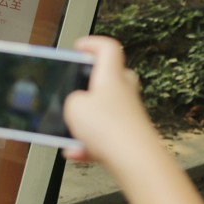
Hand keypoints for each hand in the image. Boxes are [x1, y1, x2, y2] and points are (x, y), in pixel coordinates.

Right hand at [60, 35, 149, 163]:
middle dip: (92, 81)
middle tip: (75, 88)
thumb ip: (73, 101)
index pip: (108, 49)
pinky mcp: (129, 136)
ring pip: (106, 109)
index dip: (93, 44)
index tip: (79, 47)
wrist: (135, 159)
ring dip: (87, 118)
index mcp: (112, 77)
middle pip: (112, 76)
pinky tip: (74, 152)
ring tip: (69, 130)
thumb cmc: (109, 128)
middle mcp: (124, 93)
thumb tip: (77, 106)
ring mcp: (129, 114)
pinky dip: (89, 143)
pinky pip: (105, 135)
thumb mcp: (74, 107)